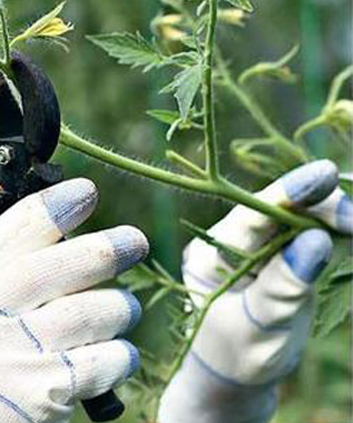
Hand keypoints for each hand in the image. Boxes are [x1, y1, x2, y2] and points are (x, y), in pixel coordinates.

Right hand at [0, 178, 146, 422]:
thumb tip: (60, 242)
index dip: (47, 212)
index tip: (84, 191)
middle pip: (45, 271)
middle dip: (98, 251)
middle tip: (134, 241)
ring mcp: (6, 360)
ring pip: (82, 314)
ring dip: (116, 308)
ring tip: (124, 309)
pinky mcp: (39, 395)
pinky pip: (99, 362)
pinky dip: (118, 355)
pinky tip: (120, 355)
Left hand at [159, 161, 349, 422]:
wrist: (234, 376)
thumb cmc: (238, 356)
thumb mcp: (259, 327)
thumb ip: (283, 286)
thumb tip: (315, 239)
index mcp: (211, 254)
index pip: (253, 214)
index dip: (292, 191)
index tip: (327, 175)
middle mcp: (231, 241)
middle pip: (282, 208)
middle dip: (324, 206)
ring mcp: (256, 246)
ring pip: (301, 217)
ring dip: (335, 216)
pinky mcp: (280, 255)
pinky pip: (311, 233)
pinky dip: (336, 230)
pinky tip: (352, 230)